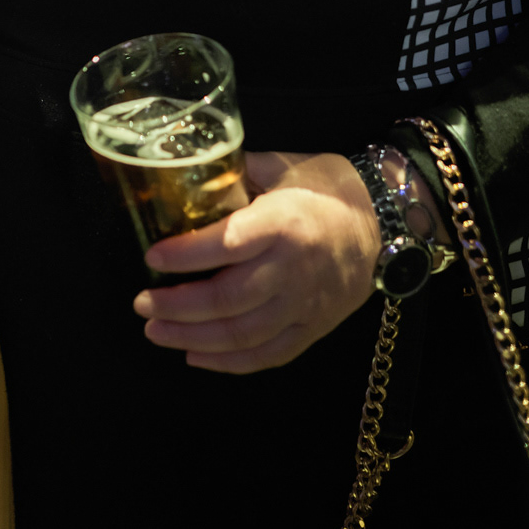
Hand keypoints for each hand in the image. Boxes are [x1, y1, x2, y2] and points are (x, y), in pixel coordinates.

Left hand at [133, 151, 379, 374]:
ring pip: (243, 334)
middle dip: (178, 306)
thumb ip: (238, 173)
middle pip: (229, 299)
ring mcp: (305, 306)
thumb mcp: (284, 166)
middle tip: (141, 303)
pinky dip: (229, 362)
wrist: (386, 222)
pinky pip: (268, 355)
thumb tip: (190, 174)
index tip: (150, 257)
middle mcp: (293, 270)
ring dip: (194, 338)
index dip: (185, 255)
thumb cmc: (329, 187)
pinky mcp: (314, 329)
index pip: (226, 244)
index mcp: (283, 223)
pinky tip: (195, 356)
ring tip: (156, 332)